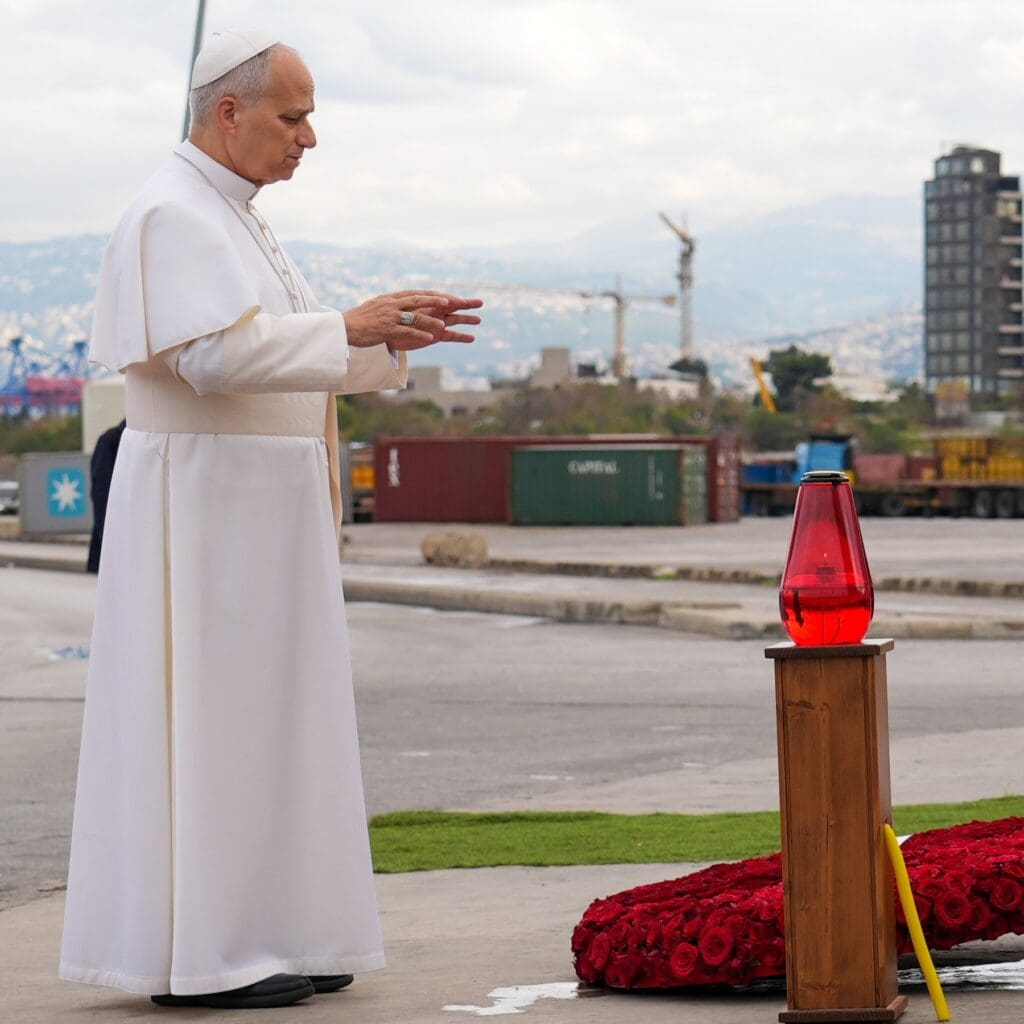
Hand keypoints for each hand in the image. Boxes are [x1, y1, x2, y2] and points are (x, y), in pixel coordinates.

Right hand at [343, 290, 482, 350]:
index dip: (431, 295)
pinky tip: (430, 339)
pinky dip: (419, 334)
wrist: (343, 327)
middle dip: (435, 302)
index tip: (445, 296)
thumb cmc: (359, 319)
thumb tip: (400, 303)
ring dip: (429, 321)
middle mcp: (391, 305)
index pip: (415, 293)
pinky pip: (405, 332)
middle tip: (452, 303)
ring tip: (443, 326)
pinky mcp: (385, 330)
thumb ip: (390, 305)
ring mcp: (388, 317)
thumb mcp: (376, 307)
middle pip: (417, 300)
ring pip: (413, 317)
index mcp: (390, 298)